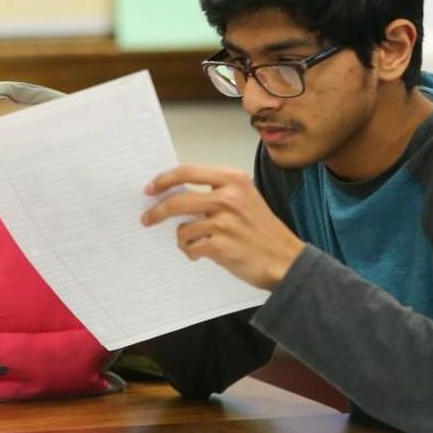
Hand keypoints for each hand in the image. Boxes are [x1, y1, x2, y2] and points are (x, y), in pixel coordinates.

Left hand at [140, 165, 305, 289]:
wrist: (286, 260)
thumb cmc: (262, 231)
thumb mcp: (244, 198)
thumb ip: (214, 192)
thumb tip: (175, 193)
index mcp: (233, 179)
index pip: (187, 171)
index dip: (164, 180)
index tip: (150, 188)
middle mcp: (229, 197)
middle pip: (177, 200)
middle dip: (156, 211)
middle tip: (147, 218)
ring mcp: (225, 222)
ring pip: (182, 229)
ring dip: (183, 239)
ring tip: (195, 244)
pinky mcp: (221, 245)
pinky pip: (190, 247)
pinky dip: (191, 252)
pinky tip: (201, 254)